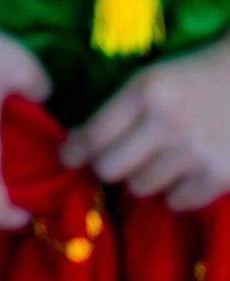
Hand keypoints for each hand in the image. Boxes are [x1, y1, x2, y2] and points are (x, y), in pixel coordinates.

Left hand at [64, 36, 229, 211]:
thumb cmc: (192, 77)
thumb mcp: (150, 80)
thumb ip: (118, 110)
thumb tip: (79, 143)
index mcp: (146, 92)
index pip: (95, 135)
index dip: (74, 151)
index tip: (67, 156)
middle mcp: (168, 124)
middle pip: (111, 169)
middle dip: (105, 166)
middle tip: (112, 161)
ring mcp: (196, 154)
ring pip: (141, 189)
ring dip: (140, 179)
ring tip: (152, 162)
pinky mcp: (221, 177)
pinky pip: (178, 203)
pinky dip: (173, 194)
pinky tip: (179, 175)